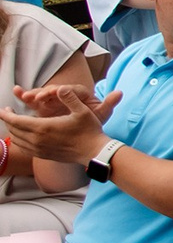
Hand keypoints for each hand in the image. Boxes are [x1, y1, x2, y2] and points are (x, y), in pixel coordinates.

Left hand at [0, 83, 119, 171]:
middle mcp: (37, 140)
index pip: (16, 121)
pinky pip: (23, 148)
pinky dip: (18, 140)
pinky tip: (22, 135)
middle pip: (13, 130)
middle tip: (7, 112)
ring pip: (16, 140)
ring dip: (12, 130)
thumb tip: (61, 88)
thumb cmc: (89, 130)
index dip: (6, 115)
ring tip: (14, 122)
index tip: (2, 109)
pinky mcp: (42, 155)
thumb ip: (69, 98)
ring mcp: (39, 149)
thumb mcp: (82, 111)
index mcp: (44, 127)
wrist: (93, 152)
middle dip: (7, 120)